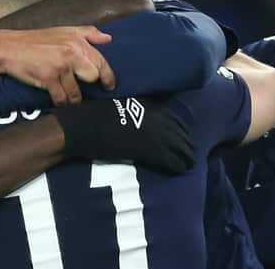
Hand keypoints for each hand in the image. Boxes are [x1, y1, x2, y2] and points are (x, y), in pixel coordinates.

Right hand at [0, 26, 115, 105]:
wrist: (10, 48)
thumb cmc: (37, 40)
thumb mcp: (64, 30)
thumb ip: (88, 33)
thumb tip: (108, 38)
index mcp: (77, 41)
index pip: (101, 61)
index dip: (108, 76)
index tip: (110, 85)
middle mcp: (71, 53)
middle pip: (93, 77)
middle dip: (88, 85)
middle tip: (84, 89)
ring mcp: (60, 66)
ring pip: (77, 92)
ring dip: (74, 98)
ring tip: (69, 97)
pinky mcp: (48, 78)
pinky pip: (62, 98)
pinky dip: (62, 102)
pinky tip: (59, 99)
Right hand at [53, 96, 193, 174]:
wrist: (85, 126)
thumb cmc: (96, 115)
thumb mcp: (121, 103)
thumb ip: (137, 108)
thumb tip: (143, 113)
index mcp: (150, 105)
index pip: (176, 119)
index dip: (181, 130)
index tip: (184, 138)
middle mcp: (157, 118)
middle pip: (182, 134)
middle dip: (187, 145)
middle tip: (190, 154)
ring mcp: (154, 134)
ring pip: (181, 147)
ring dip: (186, 156)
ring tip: (188, 164)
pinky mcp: (149, 150)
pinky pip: (171, 160)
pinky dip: (178, 165)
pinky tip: (180, 170)